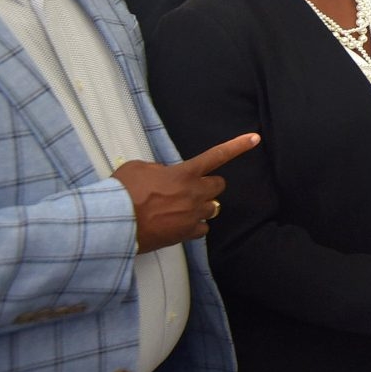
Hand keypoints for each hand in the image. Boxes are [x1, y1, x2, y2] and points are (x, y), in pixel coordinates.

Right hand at [113, 133, 260, 253]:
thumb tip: (164, 175)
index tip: (255, 138)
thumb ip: (158, 169)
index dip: (237, 146)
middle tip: (190, 189)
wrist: (115, 221)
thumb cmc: (122, 193)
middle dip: (208, 185)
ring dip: (200, 206)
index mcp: (184, 173)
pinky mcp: (187, 233)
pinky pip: (202, 228)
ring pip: (212, 208)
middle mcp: (194, 193)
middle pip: (218, 186)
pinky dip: (193, 226)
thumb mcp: (138, 168)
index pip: (216, 156)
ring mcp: (193, 214)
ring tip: (178, 208)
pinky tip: (177, 224)